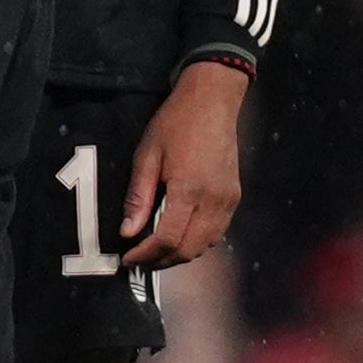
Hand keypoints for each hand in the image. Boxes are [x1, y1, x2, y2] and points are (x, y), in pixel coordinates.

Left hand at [121, 62, 248, 269]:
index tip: (128, 259)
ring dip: (179, 255)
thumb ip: (138, 197)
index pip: (168, 239)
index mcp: (190, 189)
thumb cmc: (175, 124)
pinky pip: (217, 231)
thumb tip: (128, 232)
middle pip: (189, 249)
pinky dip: (196, 242)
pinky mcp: (234, 195)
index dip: (145, 255)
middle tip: (138, 260)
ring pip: (206, 244)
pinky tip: (178, 236)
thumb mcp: (146, 156)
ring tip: (155, 252)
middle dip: (161, 261)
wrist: (212, 100)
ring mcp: (229, 198)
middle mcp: (214, 198)